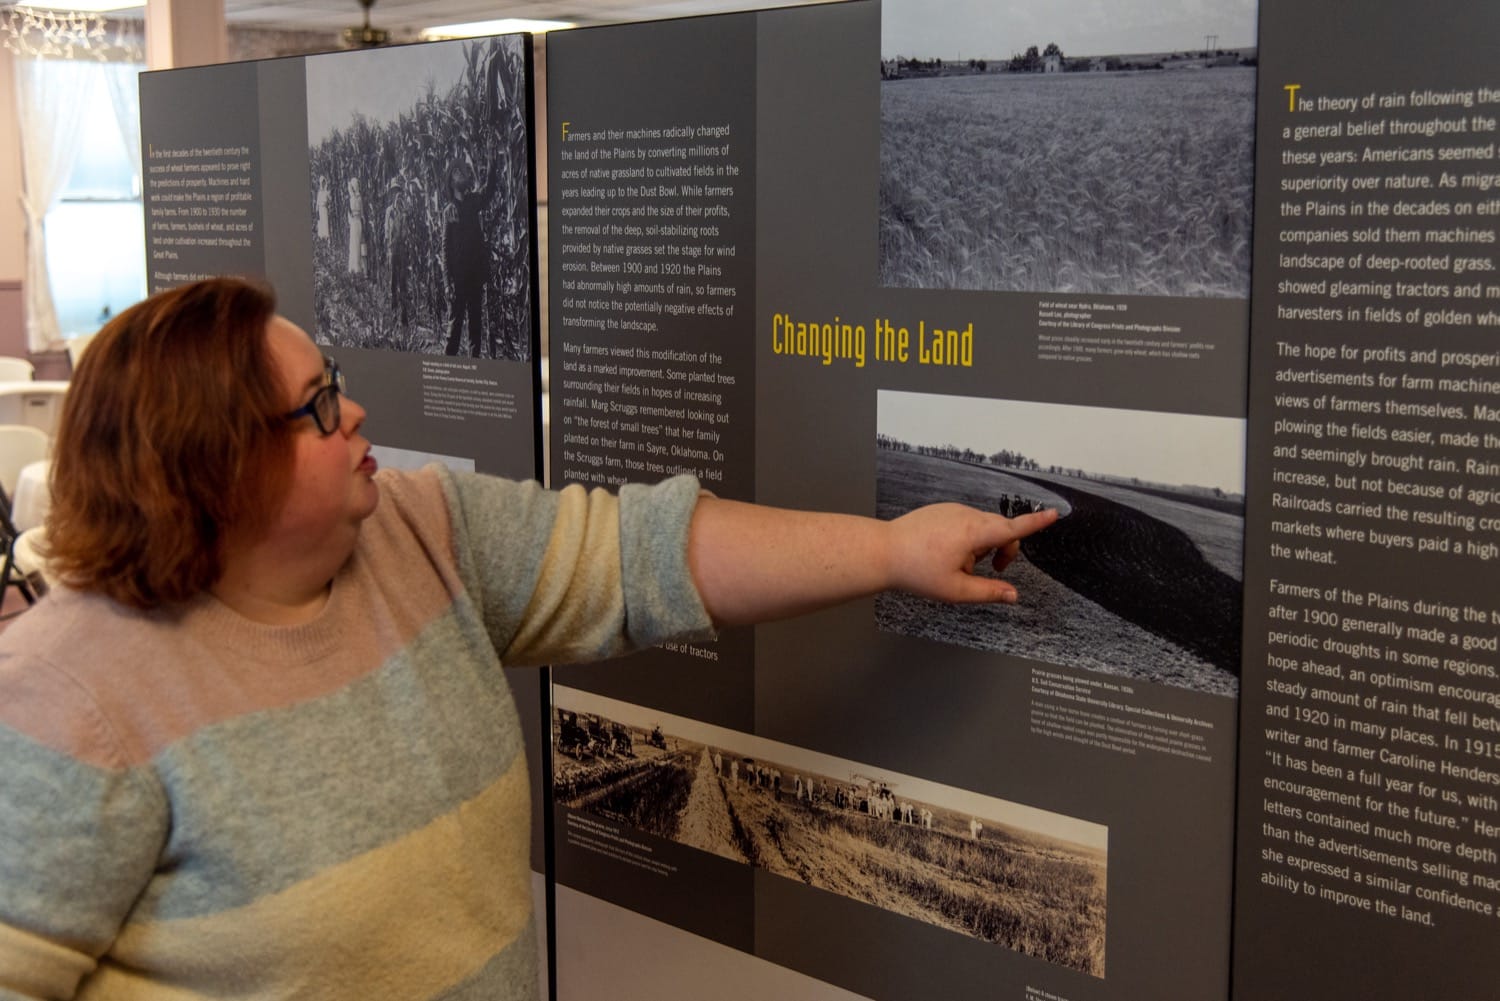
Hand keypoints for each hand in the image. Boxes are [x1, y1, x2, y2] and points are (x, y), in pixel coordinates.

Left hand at [886, 504, 1057, 603]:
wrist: (883, 552)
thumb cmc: (916, 571)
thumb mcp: (956, 591)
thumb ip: (989, 592)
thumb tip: (1013, 595)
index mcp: (973, 532)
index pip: (1013, 529)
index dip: (1035, 523)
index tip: (1054, 514)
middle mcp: (966, 515)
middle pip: (1000, 530)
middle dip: (1003, 550)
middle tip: (993, 570)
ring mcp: (952, 510)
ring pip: (982, 528)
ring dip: (981, 546)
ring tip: (957, 564)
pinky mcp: (942, 510)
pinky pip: (965, 523)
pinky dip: (966, 538)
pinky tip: (945, 553)